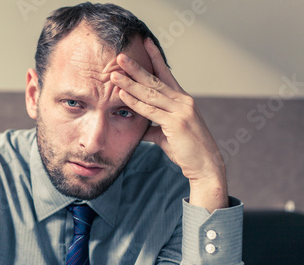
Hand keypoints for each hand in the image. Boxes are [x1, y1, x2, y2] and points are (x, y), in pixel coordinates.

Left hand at [110, 38, 227, 211]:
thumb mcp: (167, 134)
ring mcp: (181, 111)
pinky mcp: (177, 123)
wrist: (205, 165)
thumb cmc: (187, 150)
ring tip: (115, 74)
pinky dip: (135, 102)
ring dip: (130, 83)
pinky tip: (123, 95)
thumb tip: (140, 127)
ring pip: (150, 93)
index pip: (166, 74)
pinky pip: (151, 110)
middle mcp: (183, 101)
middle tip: (120, 56)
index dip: (155, 58)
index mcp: (182, 100)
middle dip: (136, 67)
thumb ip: (153, 126)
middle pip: (155, 80)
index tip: (146, 43)